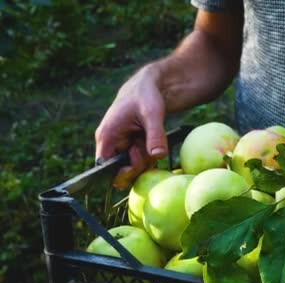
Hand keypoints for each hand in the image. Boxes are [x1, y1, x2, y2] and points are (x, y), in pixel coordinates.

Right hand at [95, 65, 167, 188]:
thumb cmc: (146, 96)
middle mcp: (110, 144)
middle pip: (121, 171)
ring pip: (132, 168)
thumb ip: (155, 135)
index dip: (122, 172)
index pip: (104, 168)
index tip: (138, 162)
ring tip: (151, 140)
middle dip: (138, 165)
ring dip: (146, 160)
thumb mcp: (153, 114)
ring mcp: (121, 146)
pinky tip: (153, 143)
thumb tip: (158, 156)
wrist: (149, 87)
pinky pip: (140, 161)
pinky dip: (150, 157)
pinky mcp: (130, 146)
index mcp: (107, 136)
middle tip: (148, 147)